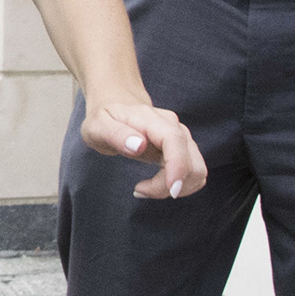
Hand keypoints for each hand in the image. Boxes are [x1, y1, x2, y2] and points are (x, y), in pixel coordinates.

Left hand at [79, 98, 205, 200]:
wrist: (116, 104)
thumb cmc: (104, 118)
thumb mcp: (97, 126)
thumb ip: (115, 134)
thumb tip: (138, 145)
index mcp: (152, 120)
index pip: (175, 141)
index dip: (178, 167)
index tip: (170, 190)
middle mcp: (174, 127)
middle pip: (191, 162)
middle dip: (170, 185)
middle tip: (139, 190)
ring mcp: (182, 138)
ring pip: (197, 170)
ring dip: (177, 188)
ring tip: (144, 189)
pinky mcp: (184, 150)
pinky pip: (192, 172)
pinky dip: (180, 185)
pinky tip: (154, 185)